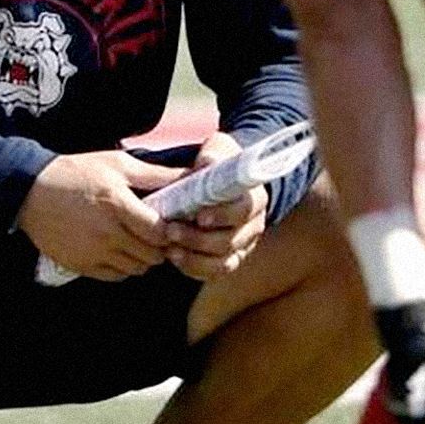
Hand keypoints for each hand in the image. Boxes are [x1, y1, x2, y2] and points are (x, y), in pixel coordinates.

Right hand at [15, 150, 179, 281]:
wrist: (30, 192)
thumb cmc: (78, 172)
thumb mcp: (118, 164)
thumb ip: (156, 174)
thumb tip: (191, 175)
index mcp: (117, 205)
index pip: (159, 232)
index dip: (171, 230)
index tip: (173, 223)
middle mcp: (106, 234)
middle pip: (151, 254)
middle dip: (162, 246)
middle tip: (160, 234)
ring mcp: (93, 253)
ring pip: (136, 268)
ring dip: (145, 258)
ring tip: (141, 241)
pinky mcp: (81, 265)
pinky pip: (116, 276)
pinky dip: (125, 267)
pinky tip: (122, 250)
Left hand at [162, 133, 269, 280]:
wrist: (220, 180)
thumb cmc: (217, 164)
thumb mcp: (217, 151)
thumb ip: (212, 156)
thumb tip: (206, 164)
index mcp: (254, 197)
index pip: (244, 211)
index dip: (222, 216)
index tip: (199, 217)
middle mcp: (254, 225)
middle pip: (232, 240)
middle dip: (199, 240)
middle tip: (171, 231)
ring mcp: (243, 245)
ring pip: (224, 261)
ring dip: (195, 258)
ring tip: (170, 249)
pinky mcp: (229, 259)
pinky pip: (214, 272)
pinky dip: (194, 268)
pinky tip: (176, 257)